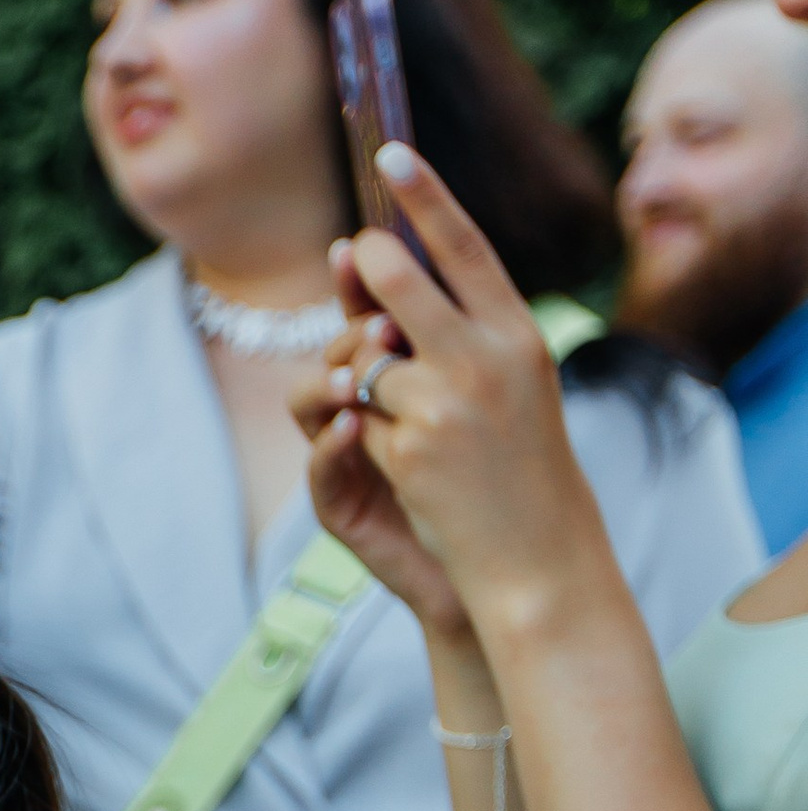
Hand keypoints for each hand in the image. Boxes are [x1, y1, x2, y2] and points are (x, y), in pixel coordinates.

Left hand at [293, 150, 604, 638]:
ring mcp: (448, 401)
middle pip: (401, 283)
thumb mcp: (509, 386)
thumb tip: (381, 271)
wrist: (538, 557)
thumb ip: (459, 330)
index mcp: (521, 335)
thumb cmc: (519, 468)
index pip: (466, 248)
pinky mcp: (412, 446)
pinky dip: (370, 438)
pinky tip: (411, 471)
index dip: (426, 197)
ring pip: (368, 356)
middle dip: (370, 272)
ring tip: (409, 419)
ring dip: (368, 381)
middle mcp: (488, 358)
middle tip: (356, 258)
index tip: (391, 152)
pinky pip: (361, 418)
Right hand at [296, 282, 473, 640]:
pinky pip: (322, 467)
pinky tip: (353, 425)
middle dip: (351, 330)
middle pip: (333, 348)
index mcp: (395, 375)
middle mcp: (361, 407)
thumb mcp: (481, 398)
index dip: (355, 278)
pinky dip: (332, 444)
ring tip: (356, 378)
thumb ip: (459, 337)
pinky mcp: (342, 506)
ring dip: (330, 382)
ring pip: (309, 402)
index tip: (356, 245)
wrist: (500, 566)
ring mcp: (346, 455)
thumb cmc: (493, 480)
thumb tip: (456, 256)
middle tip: (382, 324)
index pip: (364, 312)